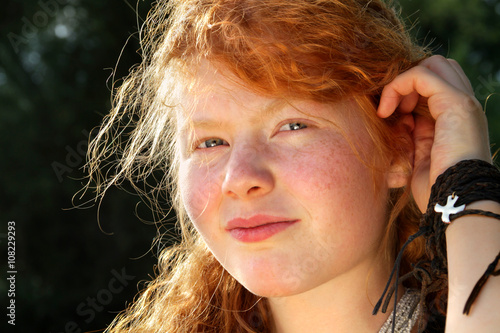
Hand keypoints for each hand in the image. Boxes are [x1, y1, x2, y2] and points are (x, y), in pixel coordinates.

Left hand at [377, 55, 490, 211]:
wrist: (455, 201)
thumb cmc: (435, 189)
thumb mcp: (419, 158)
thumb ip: (414, 135)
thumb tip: (400, 120)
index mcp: (455, 119)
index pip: (433, 87)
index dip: (408, 93)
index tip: (391, 117)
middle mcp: (463, 106)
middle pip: (437, 68)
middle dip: (408, 81)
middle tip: (394, 110)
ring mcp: (463, 102)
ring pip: (432, 64)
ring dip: (403, 81)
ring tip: (391, 110)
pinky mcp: (456, 102)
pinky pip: (421, 75)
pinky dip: (398, 85)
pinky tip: (387, 111)